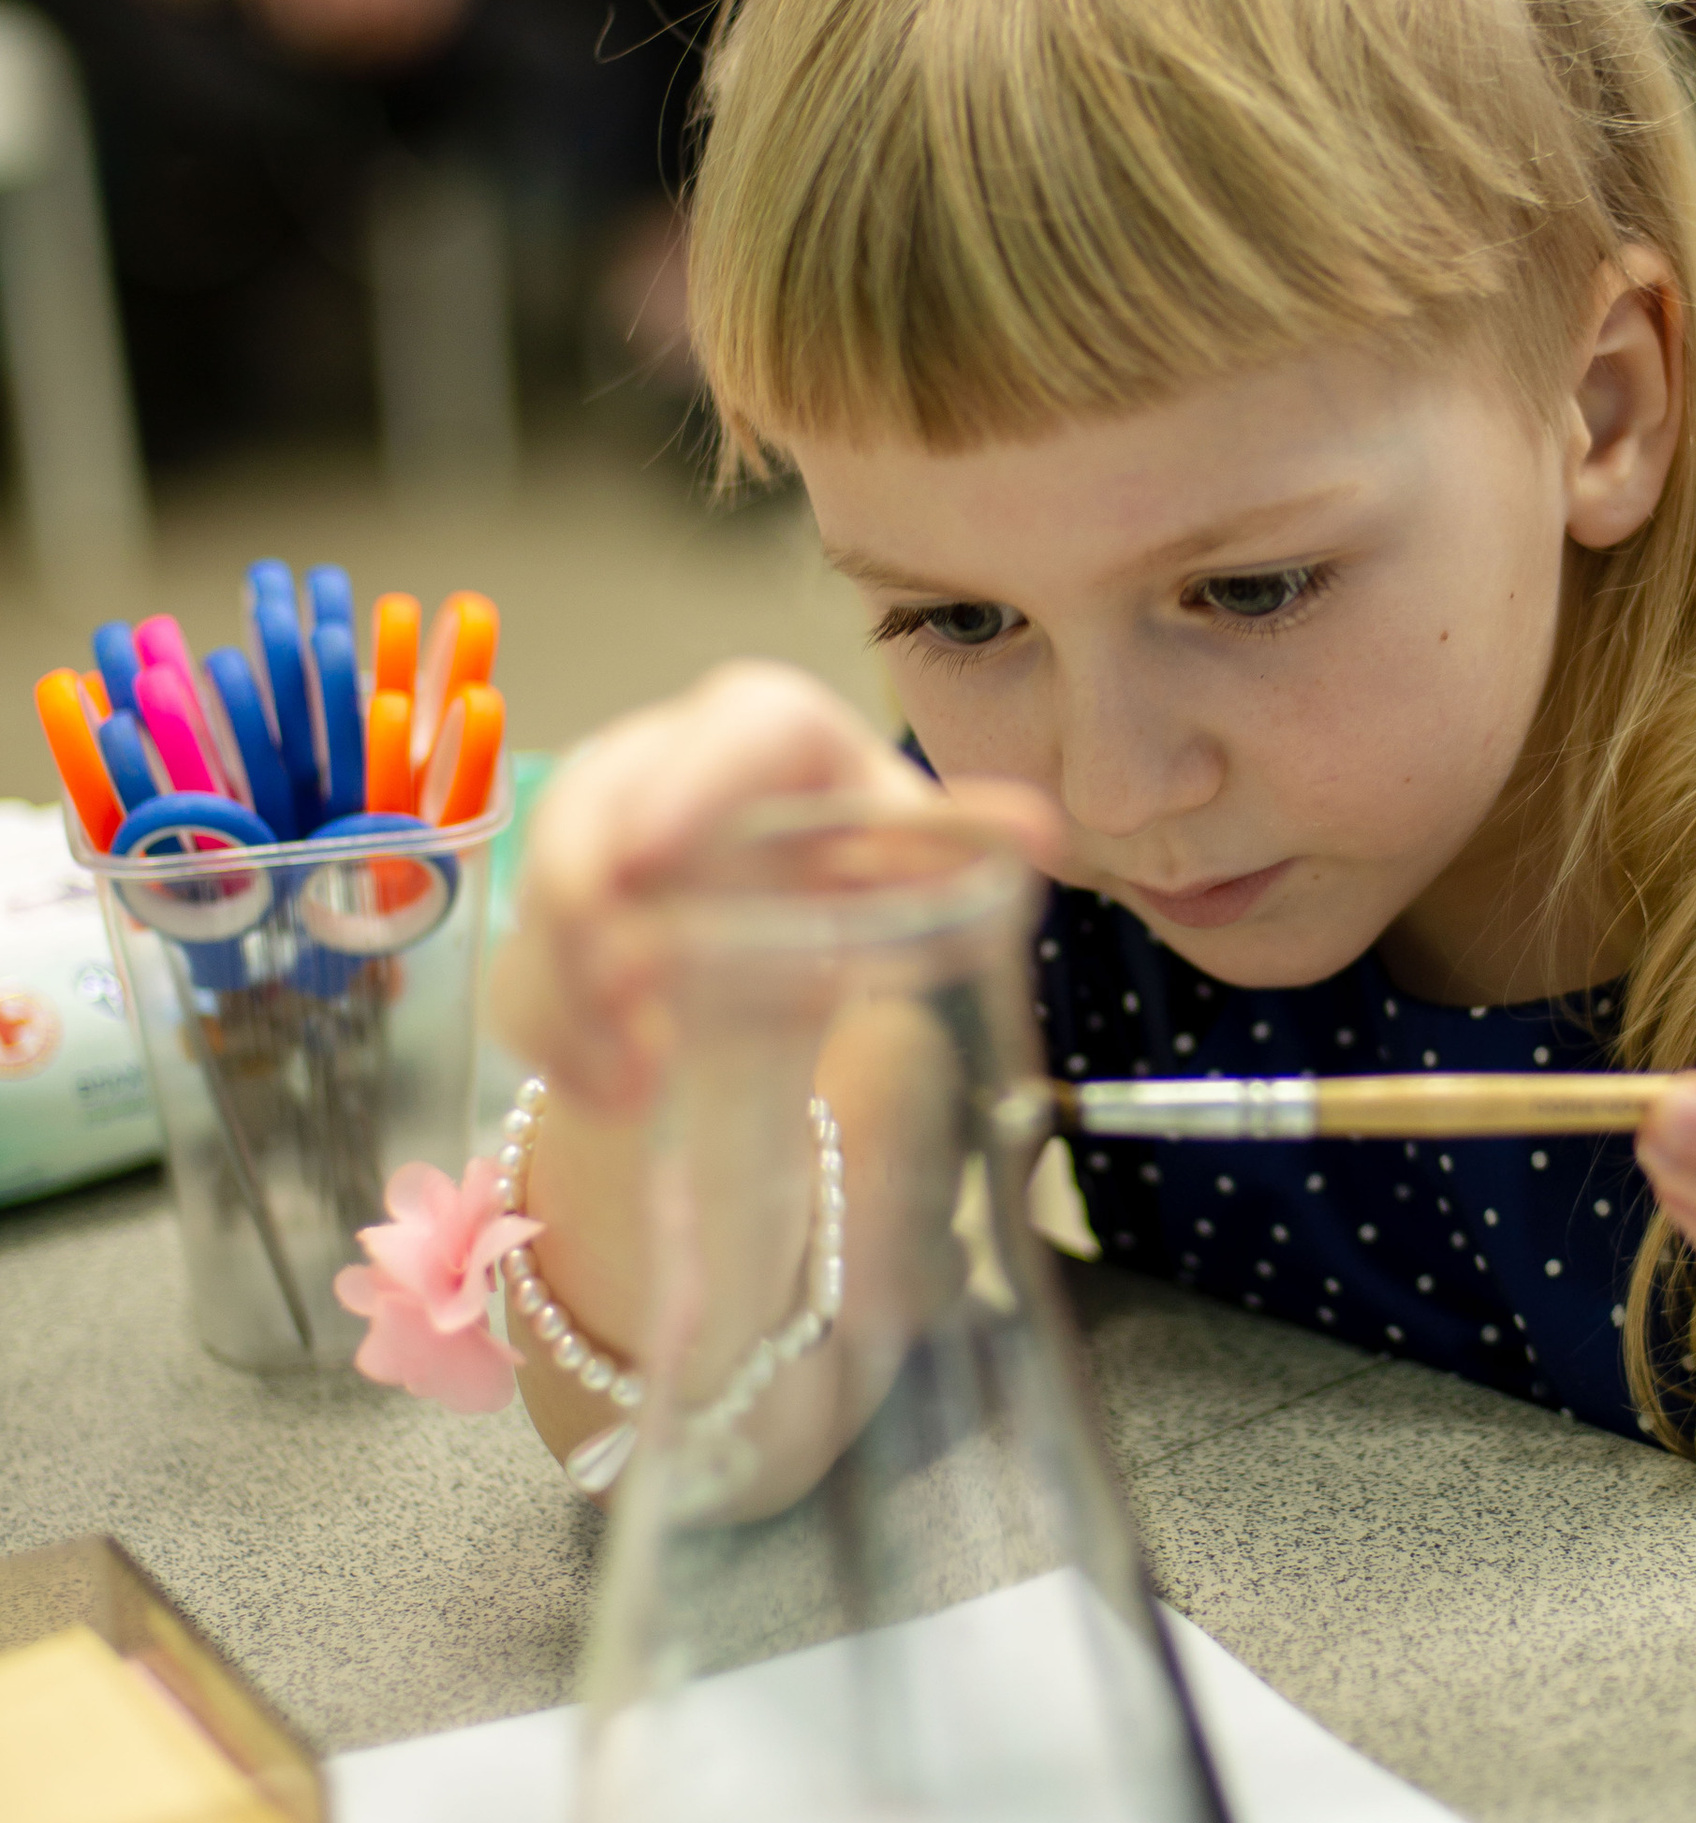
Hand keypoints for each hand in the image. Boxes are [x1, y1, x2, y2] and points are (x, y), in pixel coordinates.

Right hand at [493, 660, 1057, 1117]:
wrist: (778, 948)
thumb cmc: (847, 884)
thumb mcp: (906, 868)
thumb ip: (956, 851)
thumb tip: (1040, 837)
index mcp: (772, 732)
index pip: (735, 727)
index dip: (688, 784)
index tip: (653, 861)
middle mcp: (663, 761)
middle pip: (596, 802)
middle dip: (589, 896)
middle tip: (627, 990)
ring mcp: (590, 840)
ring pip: (552, 901)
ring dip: (582, 995)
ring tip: (641, 1077)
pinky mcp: (548, 928)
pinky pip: (528, 981)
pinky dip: (567, 1048)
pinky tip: (620, 1096)